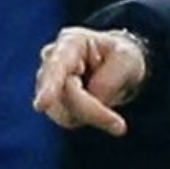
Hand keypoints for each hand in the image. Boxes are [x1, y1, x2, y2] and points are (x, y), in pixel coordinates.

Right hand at [33, 26, 148, 135]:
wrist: (118, 65)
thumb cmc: (121, 56)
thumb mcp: (128, 60)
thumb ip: (109, 79)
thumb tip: (92, 98)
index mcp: (71, 42)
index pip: (56, 66)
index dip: (49, 87)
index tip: (41, 105)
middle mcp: (52, 61)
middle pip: (62, 95)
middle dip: (91, 110)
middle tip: (120, 126)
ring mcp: (48, 83)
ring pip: (64, 113)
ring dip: (92, 116)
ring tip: (114, 112)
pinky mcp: (53, 102)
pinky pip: (69, 119)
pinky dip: (89, 119)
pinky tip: (103, 111)